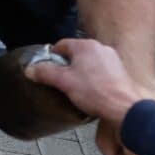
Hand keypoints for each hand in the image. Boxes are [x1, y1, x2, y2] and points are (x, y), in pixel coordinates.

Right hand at [27, 37, 154, 125]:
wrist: (125, 109)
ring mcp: (113, 59)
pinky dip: (93, 78)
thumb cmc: (94, 92)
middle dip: (67, 66)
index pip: (61, 45)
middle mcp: (100, 48)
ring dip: (80, 72)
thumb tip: (29, 69)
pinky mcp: (121, 72)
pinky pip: (100, 70)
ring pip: (88, 62)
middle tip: (60, 81)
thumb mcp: (63, 82)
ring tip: (75, 88)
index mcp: (86, 45)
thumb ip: (44, 73)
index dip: (52, 58)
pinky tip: (91, 92)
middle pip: (75, 54)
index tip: (47, 71)